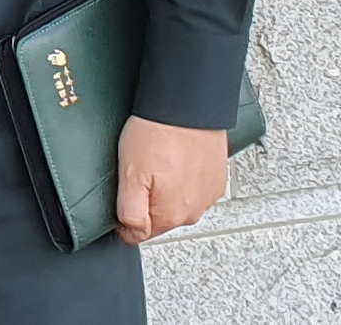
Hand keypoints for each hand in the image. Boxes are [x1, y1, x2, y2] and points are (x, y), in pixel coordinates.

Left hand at [114, 116, 228, 243]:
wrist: (188, 106)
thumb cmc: (157, 133)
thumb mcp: (129, 174)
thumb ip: (129, 212)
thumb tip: (131, 235)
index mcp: (170, 215)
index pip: (139, 233)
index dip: (125, 214)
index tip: (124, 191)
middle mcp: (194, 211)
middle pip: (158, 217)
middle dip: (146, 198)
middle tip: (142, 169)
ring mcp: (207, 196)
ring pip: (176, 202)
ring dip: (166, 187)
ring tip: (160, 159)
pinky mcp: (216, 180)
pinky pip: (193, 188)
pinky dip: (183, 177)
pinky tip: (176, 158)